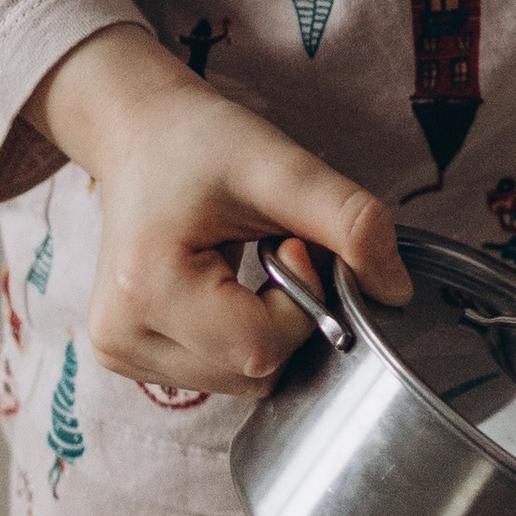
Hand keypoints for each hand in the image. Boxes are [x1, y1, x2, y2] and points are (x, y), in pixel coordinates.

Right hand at [29, 23, 410, 396]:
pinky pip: (223, 372)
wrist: (140, 134)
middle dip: (292, 315)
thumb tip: (396, 293)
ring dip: (271, 328)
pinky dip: (247, 335)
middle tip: (278, 246)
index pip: (262, 347)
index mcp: (144, 290)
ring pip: (244, 380)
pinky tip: (231, 287)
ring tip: (249, 263)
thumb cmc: (202, 142)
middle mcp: (119, 338)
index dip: (304, 298)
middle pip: (255, 372)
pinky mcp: (131, 356)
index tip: (293, 239)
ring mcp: (121, 353)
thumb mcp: (281, 166)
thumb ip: (349, 223)